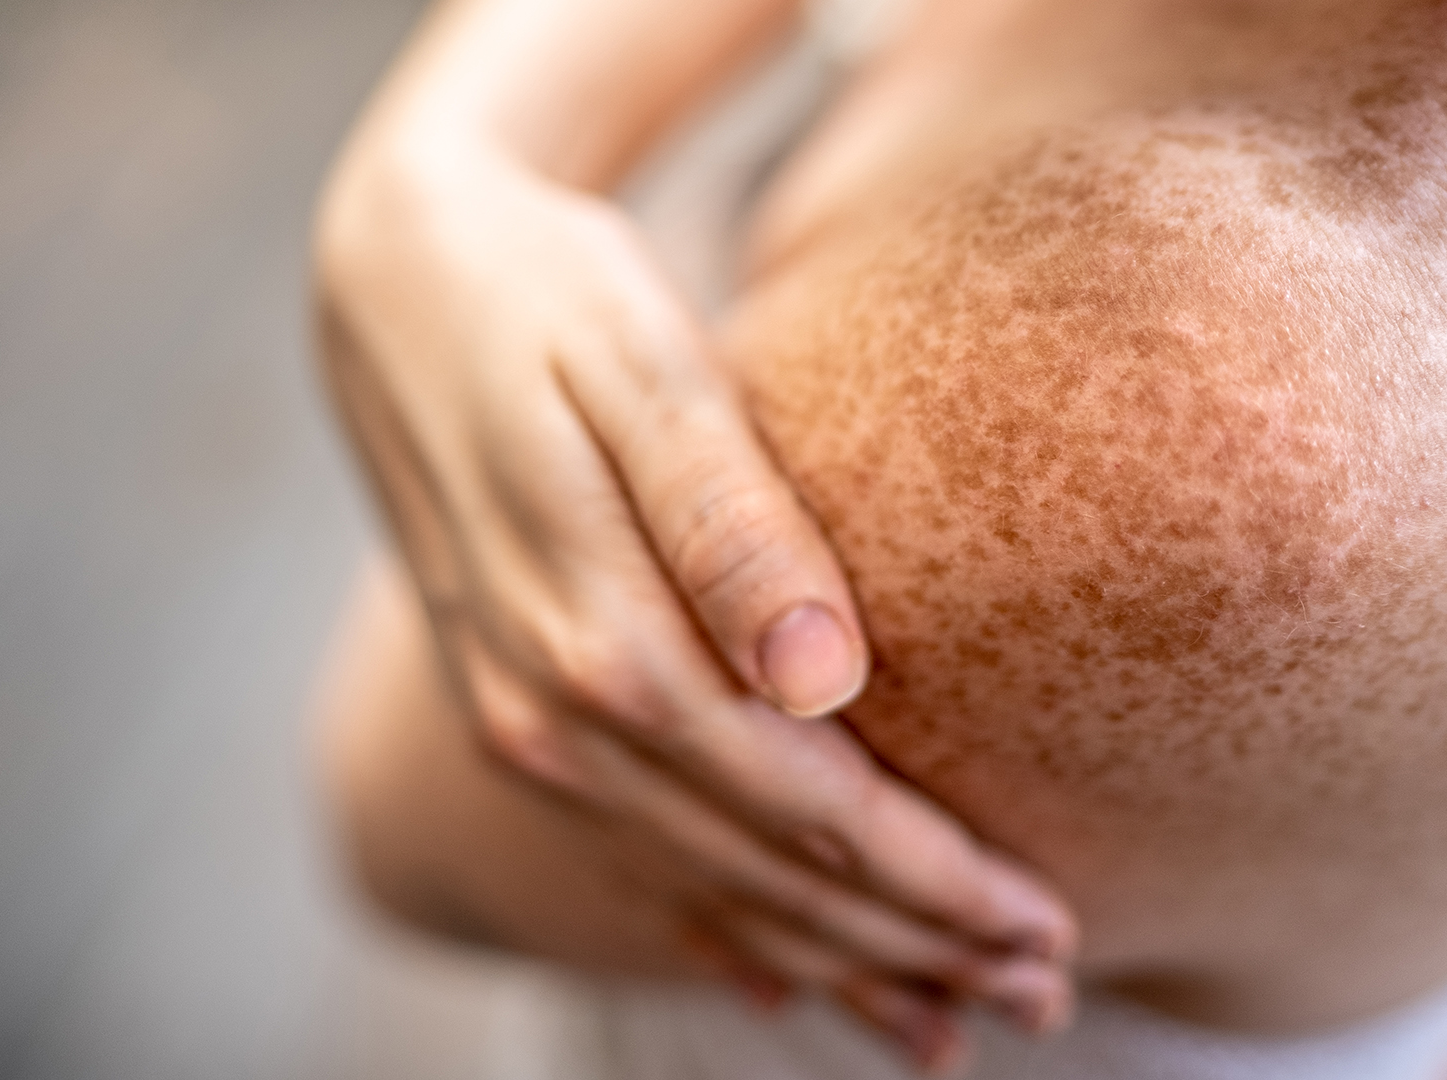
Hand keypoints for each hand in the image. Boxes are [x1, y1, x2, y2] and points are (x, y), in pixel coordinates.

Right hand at [313, 77, 1074, 1067]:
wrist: (396, 287)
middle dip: (911, 945)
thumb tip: (830, 678)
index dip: (932, 881)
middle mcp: (551, 717)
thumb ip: (730, 526)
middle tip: (1049, 993)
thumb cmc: (546, 300)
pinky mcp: (519, 718)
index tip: (1050, 928)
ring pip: (707, 887)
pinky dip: (728, 934)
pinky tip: (785, 985)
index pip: (804, 802)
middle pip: (764, 869)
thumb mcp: (643, 370)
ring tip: (954, 1015)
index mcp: (600, 640)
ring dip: (836, 961)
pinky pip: (637, 863)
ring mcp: (524, 731)